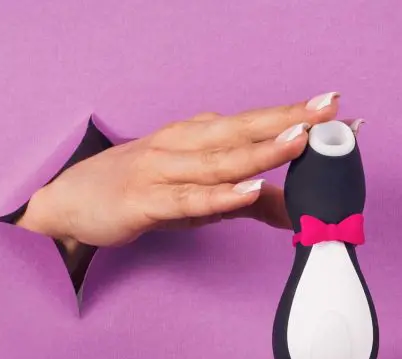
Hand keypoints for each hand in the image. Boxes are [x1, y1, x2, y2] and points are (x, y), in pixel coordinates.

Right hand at [16, 92, 345, 256]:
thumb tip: (294, 209)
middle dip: (286, 117)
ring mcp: (160, 171)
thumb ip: (244, 200)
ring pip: (218, 160)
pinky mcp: (143, 202)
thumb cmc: (140, 192)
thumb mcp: (196, 194)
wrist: (68, 204)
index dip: (291, 114)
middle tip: (328, 106)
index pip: (250, 123)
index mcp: (194, 136)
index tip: (333, 108)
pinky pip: (187, 199)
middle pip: (240, 129)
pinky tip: (249, 189)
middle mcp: (180, 144)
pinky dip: (219, 195)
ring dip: (260, 149)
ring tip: (300, 139)